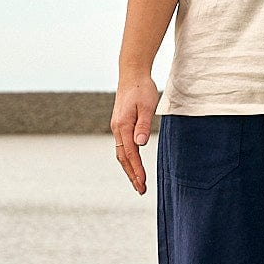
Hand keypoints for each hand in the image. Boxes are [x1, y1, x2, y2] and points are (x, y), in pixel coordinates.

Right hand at [110, 75, 159, 194]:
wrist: (132, 73)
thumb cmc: (142, 88)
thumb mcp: (147, 106)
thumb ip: (143, 125)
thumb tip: (140, 144)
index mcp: (123, 126)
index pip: (130, 154)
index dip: (137, 170)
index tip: (143, 182)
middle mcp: (117, 128)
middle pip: (123, 158)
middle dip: (132, 175)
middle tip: (141, 190)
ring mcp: (117, 126)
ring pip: (121, 153)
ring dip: (129, 168)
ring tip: (138, 182)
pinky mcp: (120, 124)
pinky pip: (122, 146)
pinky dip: (127, 158)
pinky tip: (133, 163)